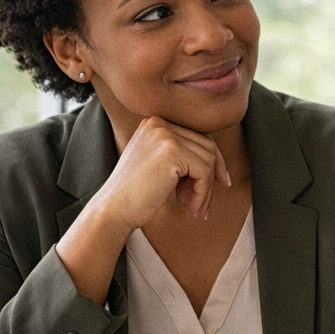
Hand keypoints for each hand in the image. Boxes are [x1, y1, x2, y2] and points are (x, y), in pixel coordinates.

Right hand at [95, 115, 232, 227]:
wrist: (114, 210)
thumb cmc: (136, 193)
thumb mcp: (159, 165)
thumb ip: (183, 155)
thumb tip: (221, 163)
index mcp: (154, 123)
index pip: (198, 136)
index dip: (213, 161)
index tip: (220, 182)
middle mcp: (159, 123)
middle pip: (207, 145)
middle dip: (211, 176)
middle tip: (202, 202)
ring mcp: (165, 135)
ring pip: (208, 160)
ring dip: (206, 189)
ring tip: (194, 207)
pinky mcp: (171, 151)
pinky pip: (204, 171)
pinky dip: (203, 192)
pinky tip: (191, 207)